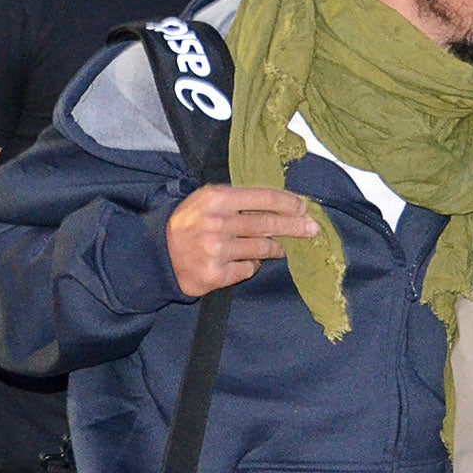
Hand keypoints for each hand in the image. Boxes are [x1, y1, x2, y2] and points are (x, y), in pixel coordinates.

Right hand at [166, 185, 318, 297]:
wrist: (159, 255)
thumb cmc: (188, 223)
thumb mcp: (206, 199)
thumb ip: (237, 198)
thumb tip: (278, 203)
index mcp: (216, 199)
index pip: (262, 197)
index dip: (287, 202)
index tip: (302, 207)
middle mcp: (218, 223)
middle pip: (267, 224)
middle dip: (294, 226)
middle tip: (312, 229)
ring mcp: (217, 251)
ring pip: (261, 248)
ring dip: (274, 248)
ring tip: (279, 247)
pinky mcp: (216, 275)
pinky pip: (248, 269)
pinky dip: (252, 265)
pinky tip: (247, 261)